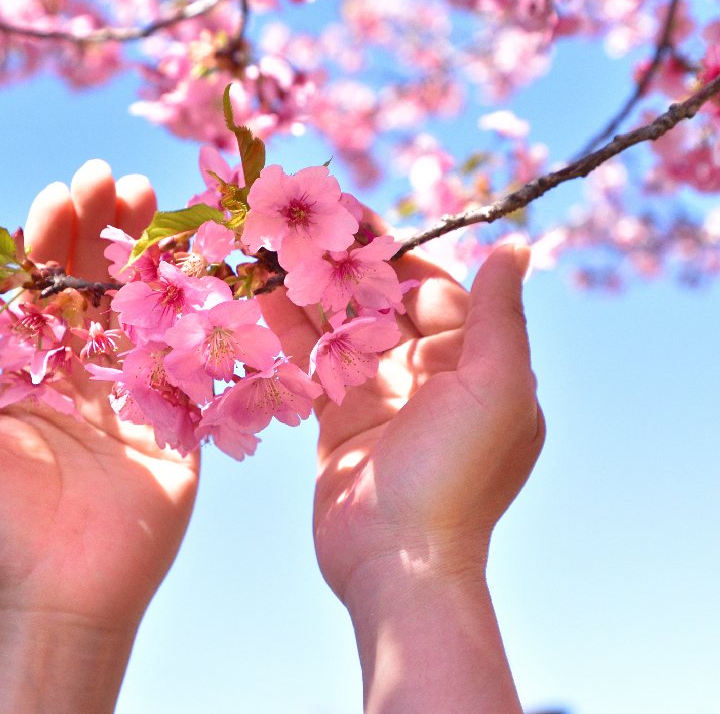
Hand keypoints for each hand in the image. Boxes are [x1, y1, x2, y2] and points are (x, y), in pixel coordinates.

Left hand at [0, 160, 198, 712]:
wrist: (57, 606)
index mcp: (26, 378)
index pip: (37, 294)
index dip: (45, 244)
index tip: (55, 197)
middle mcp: (80, 376)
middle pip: (92, 288)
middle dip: (97, 230)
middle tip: (108, 178)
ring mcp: (132, 395)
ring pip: (140, 308)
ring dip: (144, 252)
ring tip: (146, 197)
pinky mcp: (177, 421)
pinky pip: (185, 357)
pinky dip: (190, 307)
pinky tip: (192, 258)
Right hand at [260, 241, 543, 712]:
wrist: (398, 563)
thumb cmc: (457, 474)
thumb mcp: (496, 387)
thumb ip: (500, 314)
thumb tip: (515, 245)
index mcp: (473, 361)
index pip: (427, 284)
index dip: (387, 246)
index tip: (345, 210)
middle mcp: (428, 373)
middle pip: (378, 300)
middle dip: (339, 261)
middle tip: (294, 217)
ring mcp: (380, 395)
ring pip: (340, 326)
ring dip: (307, 288)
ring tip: (266, 246)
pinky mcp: (339, 419)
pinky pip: (313, 362)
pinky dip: (288, 330)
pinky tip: (258, 294)